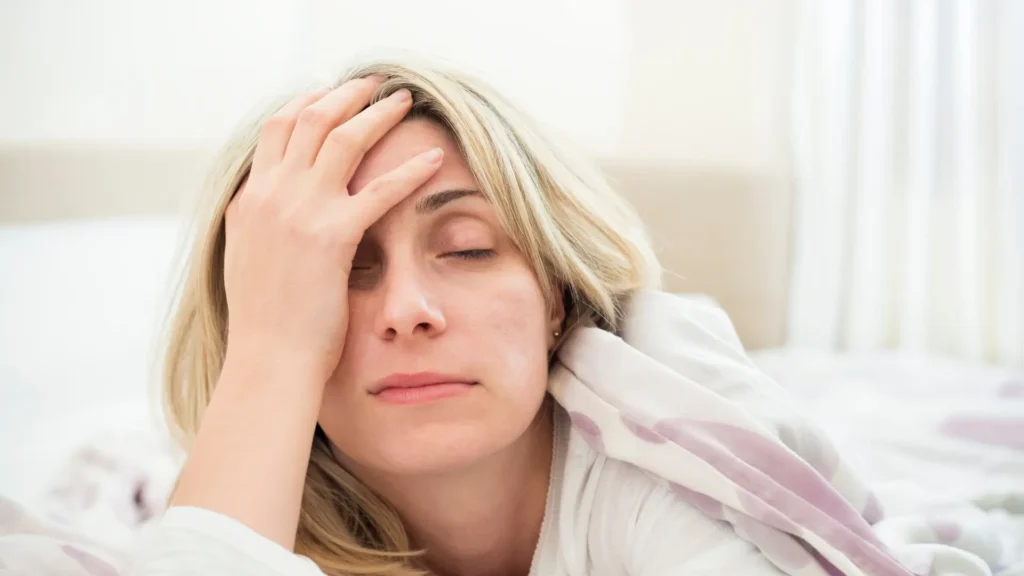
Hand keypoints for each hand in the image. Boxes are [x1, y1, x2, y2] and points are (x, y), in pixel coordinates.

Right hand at [222, 77, 442, 384]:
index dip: (308, 103)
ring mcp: (299, 213)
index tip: (333, 93)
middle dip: (344, 94)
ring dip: (376, 114)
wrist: (267, 361)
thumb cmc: (267, 324)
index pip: (277, 129)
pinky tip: (435, 158)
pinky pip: (380, 190)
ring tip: (404, 102)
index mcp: (250, 201)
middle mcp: (270, 196)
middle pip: (308, 120)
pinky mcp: (332, 237)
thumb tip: (277, 214)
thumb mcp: (250, 262)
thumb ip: (263, 227)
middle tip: (375, 84)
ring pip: (342, 140)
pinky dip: (410, 169)